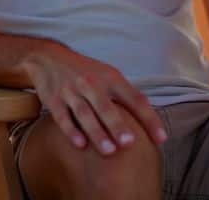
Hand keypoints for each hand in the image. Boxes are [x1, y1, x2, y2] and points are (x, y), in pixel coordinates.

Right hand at [21, 41, 165, 155]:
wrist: (47, 58)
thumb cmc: (85, 72)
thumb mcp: (107, 75)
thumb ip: (125, 95)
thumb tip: (150, 121)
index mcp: (110, 77)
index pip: (134, 98)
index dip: (149, 118)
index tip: (161, 138)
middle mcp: (91, 83)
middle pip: (106, 106)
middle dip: (117, 124)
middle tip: (129, 143)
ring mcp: (71, 91)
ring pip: (84, 113)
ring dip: (97, 132)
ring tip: (109, 151)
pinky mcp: (53, 99)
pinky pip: (62, 117)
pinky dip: (71, 130)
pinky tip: (80, 144)